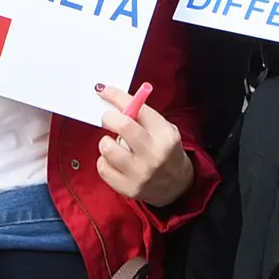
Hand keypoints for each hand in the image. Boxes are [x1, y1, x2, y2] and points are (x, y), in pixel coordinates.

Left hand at [94, 83, 194, 207]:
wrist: (176, 185)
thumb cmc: (164, 151)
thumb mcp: (162, 129)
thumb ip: (141, 115)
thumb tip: (111, 97)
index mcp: (165, 135)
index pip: (137, 108)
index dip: (116, 96)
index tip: (103, 90)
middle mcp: (154, 154)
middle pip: (122, 125)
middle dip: (109, 118)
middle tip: (109, 120)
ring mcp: (141, 173)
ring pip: (107, 148)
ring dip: (105, 142)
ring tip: (113, 145)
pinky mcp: (128, 188)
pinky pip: (103, 167)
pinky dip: (104, 161)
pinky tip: (114, 161)